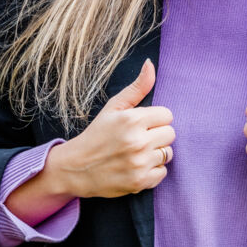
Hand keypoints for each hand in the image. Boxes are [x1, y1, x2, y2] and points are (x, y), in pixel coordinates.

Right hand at [43, 58, 175, 198]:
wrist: (76, 168)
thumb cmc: (97, 134)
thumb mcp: (113, 108)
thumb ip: (137, 87)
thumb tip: (151, 64)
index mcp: (132, 120)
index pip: (167, 115)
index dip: (155, 119)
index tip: (141, 124)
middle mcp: (138, 142)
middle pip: (170, 134)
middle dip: (157, 135)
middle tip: (138, 139)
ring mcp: (140, 164)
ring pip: (168, 153)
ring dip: (156, 153)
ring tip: (137, 153)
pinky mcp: (140, 182)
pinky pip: (163, 172)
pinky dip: (153, 171)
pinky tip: (137, 166)